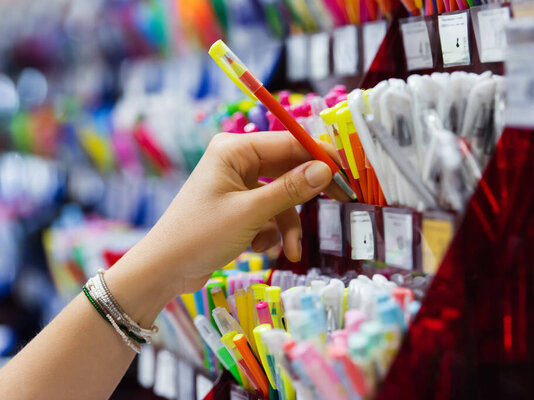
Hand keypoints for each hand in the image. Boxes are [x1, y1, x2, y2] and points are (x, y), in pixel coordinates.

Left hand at [108, 131, 346, 318]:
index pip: (288, 142)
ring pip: (281, 197)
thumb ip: (290, 190)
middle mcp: (237, 162)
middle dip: (305, 195)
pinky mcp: (238, 208)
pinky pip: (269, 214)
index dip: (320, 154)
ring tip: (291, 251)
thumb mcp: (250, 213)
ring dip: (287, 225)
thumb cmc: (200, 234)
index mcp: (234, 149)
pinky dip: (270, 232)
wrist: (165, 270)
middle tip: (341, 200)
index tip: (347, 169)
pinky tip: (259, 249)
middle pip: (287, 169)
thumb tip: (326, 170)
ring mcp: (238, 186)